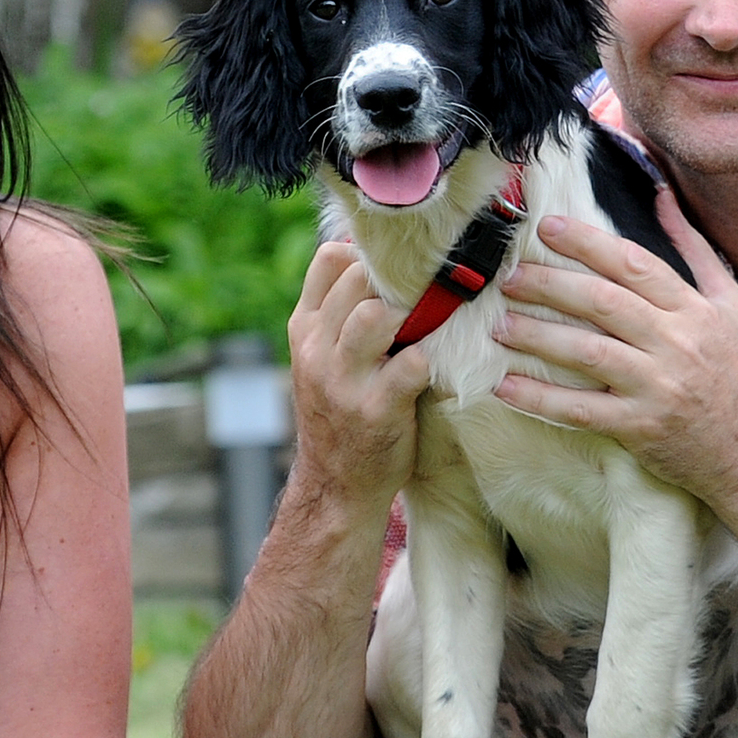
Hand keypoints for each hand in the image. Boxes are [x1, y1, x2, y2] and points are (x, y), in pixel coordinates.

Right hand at [288, 239, 435, 519]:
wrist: (335, 485)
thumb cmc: (339, 410)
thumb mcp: (320, 357)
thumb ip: (337, 312)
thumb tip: (371, 252)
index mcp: (304, 329)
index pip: (329, 259)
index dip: (368, 255)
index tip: (395, 271)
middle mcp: (317, 350)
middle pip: (357, 278)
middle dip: (396, 282)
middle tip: (421, 299)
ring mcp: (344, 381)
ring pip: (376, 314)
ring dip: (409, 316)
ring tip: (422, 332)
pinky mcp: (377, 410)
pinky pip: (412, 363)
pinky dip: (429, 362)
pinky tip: (433, 371)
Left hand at [489, 193, 737, 510]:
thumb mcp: (732, 306)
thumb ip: (695, 250)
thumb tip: (663, 196)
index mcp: (696, 310)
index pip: (634, 265)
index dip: (588, 242)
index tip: (549, 228)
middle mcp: (677, 344)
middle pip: (603, 303)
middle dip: (550, 284)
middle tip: (511, 278)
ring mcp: (657, 388)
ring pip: (587, 352)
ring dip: (537, 335)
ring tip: (500, 325)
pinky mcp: (640, 428)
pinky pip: (581, 410)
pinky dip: (540, 398)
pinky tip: (506, 385)